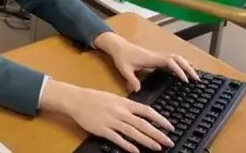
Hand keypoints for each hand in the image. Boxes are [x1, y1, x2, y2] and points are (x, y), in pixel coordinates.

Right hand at [42, 80, 174, 152]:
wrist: (76, 100)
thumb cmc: (94, 98)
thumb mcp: (113, 97)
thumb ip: (127, 106)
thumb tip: (141, 113)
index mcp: (123, 102)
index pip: (146, 111)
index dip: (160, 119)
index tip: (169, 127)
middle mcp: (120, 112)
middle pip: (142, 123)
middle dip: (157, 133)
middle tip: (168, 141)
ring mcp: (111, 121)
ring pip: (132, 132)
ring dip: (146, 140)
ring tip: (157, 147)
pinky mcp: (102, 129)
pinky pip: (117, 138)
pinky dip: (127, 145)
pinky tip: (135, 151)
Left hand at [94, 32, 199, 90]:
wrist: (117, 45)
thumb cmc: (121, 56)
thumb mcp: (124, 69)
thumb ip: (131, 79)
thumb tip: (137, 91)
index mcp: (151, 58)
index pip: (169, 62)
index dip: (178, 70)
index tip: (185, 80)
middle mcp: (156, 55)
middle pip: (177, 58)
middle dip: (188, 68)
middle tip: (197, 79)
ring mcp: (157, 55)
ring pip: (176, 57)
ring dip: (186, 64)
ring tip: (195, 75)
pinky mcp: (156, 56)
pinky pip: (171, 58)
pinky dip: (180, 62)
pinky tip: (186, 68)